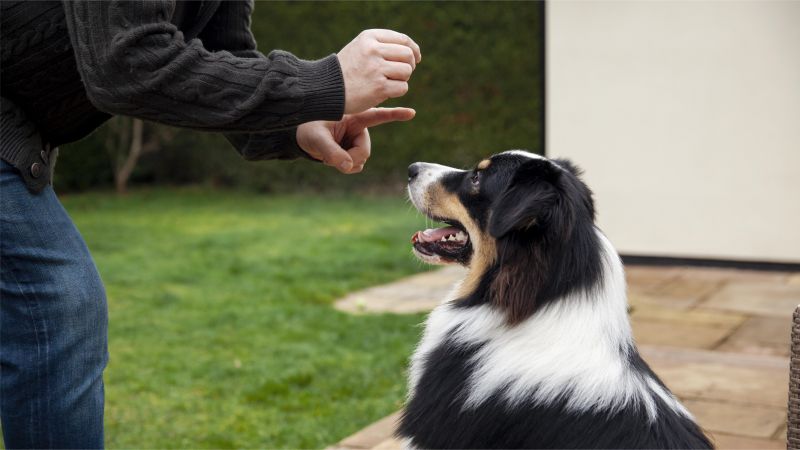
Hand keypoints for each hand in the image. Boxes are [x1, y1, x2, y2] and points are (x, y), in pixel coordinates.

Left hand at [297, 107, 415, 173]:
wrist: (300, 137)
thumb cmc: (307, 128)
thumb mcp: (316, 138)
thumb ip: (331, 152)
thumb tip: (347, 166)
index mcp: (354, 116)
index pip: (378, 115)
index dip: (395, 114)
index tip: (412, 113)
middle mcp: (358, 128)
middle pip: (364, 151)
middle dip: (350, 158)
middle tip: (332, 159)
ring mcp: (356, 140)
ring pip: (360, 160)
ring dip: (346, 163)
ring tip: (329, 155)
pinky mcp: (352, 150)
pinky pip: (355, 165)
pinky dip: (345, 166)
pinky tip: (333, 159)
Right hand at [337, 29, 421, 114]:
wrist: (327, 89)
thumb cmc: (346, 70)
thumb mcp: (360, 48)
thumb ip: (382, 45)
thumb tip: (413, 51)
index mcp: (369, 37)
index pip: (402, 39)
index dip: (413, 49)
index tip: (416, 58)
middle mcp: (373, 50)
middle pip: (407, 55)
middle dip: (409, 65)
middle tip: (401, 74)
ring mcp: (376, 69)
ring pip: (407, 71)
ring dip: (402, 79)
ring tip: (388, 82)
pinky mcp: (379, 87)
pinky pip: (403, 87)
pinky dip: (398, 91)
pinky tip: (385, 92)